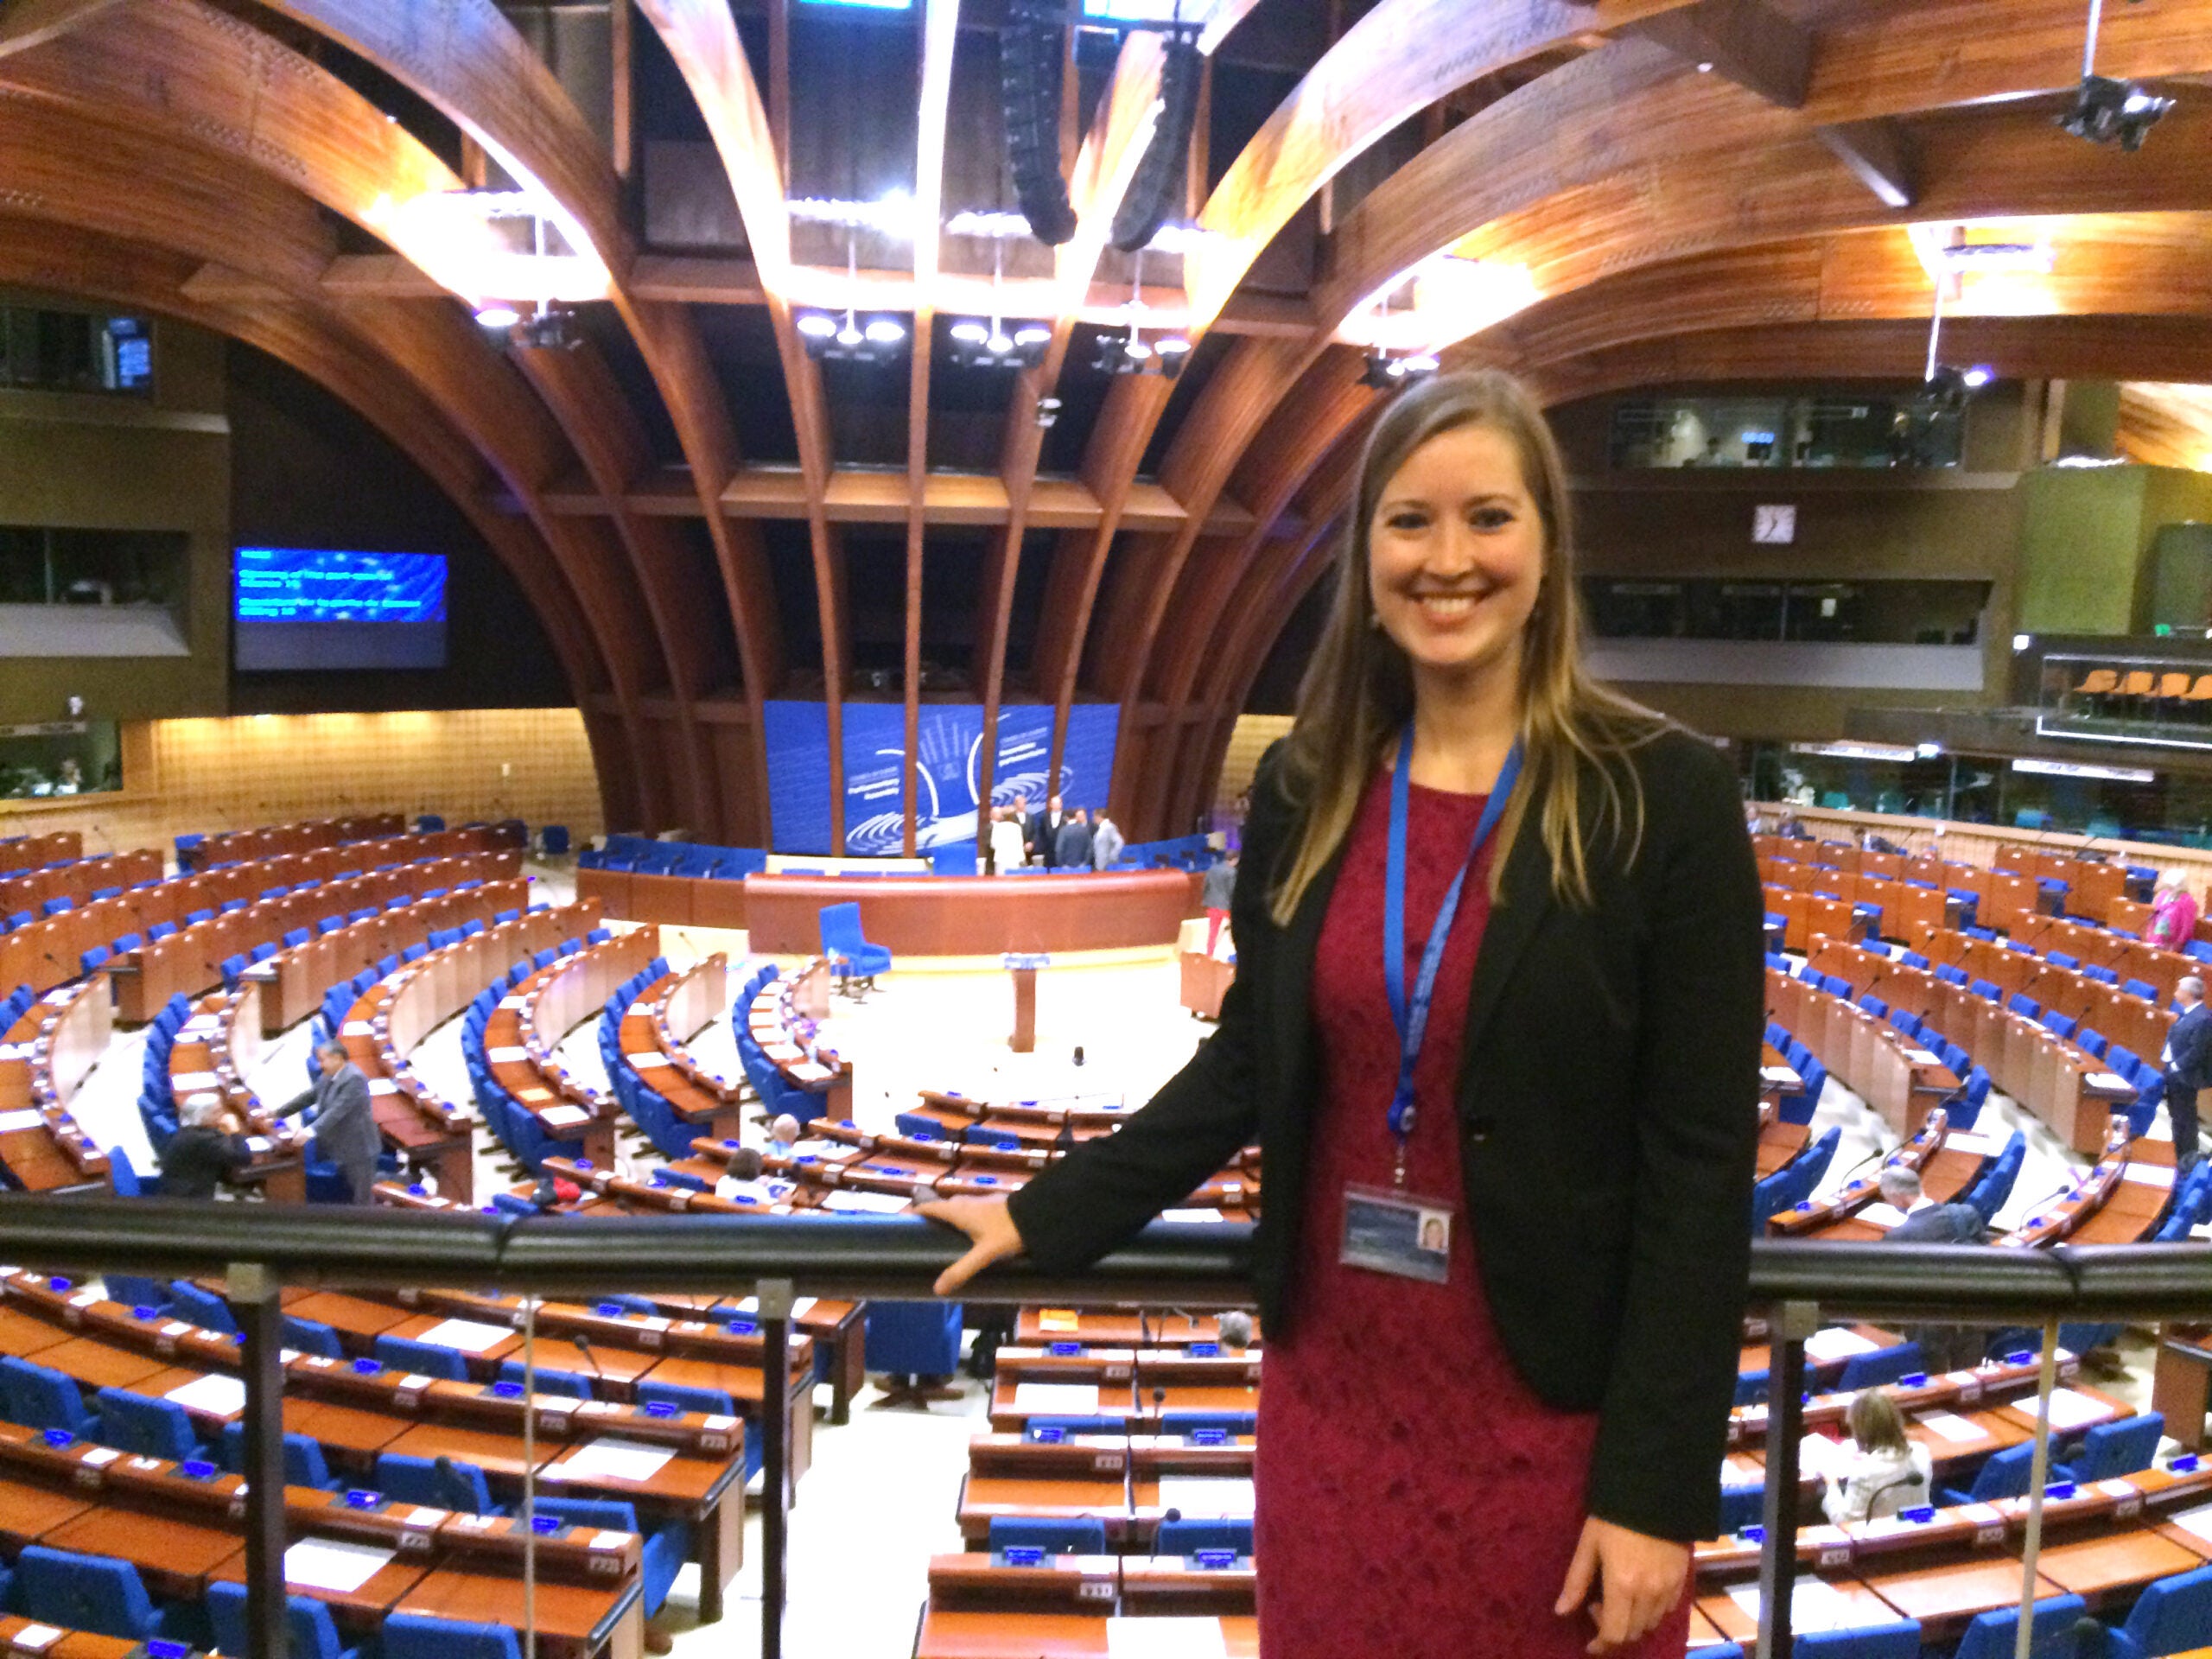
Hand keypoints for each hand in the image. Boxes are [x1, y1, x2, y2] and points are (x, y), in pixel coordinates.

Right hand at [913, 1195, 1024, 1294]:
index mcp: (959, 1211)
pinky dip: (963, 1219)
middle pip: (943, 1207)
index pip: (930, 1207)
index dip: (915, 1212)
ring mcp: (981, 1202)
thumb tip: (937, 1289)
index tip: (902, 1220)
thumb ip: (960, 1270)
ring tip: (944, 1235)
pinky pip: (970, 1210)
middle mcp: (967, 1203)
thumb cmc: (1007, 1232)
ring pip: (958, 1207)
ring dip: (948, 1217)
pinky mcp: (993, 1205)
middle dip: (931, 1217)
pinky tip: (970, 1233)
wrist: (1035, 1216)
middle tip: (923, 1234)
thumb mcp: (983, 1255)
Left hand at [1554, 1515, 1688, 1653]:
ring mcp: (1668, 1589)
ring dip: (1632, 1622)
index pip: (1614, 1634)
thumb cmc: (1613, 1516)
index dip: (1600, 1644)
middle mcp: (1648, 1594)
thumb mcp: (1588, 1545)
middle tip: (1598, 1607)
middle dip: (1613, 1631)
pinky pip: (1666, 1610)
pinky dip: (1651, 1612)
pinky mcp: (1681, 1580)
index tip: (1589, 1642)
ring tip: (1618, 1599)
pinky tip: (1639, 1593)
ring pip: (1651, 1624)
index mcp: (1621, 1586)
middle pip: (1633, 1633)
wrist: (1655, 1493)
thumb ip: (1576, 1581)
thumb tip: (1561, 1611)